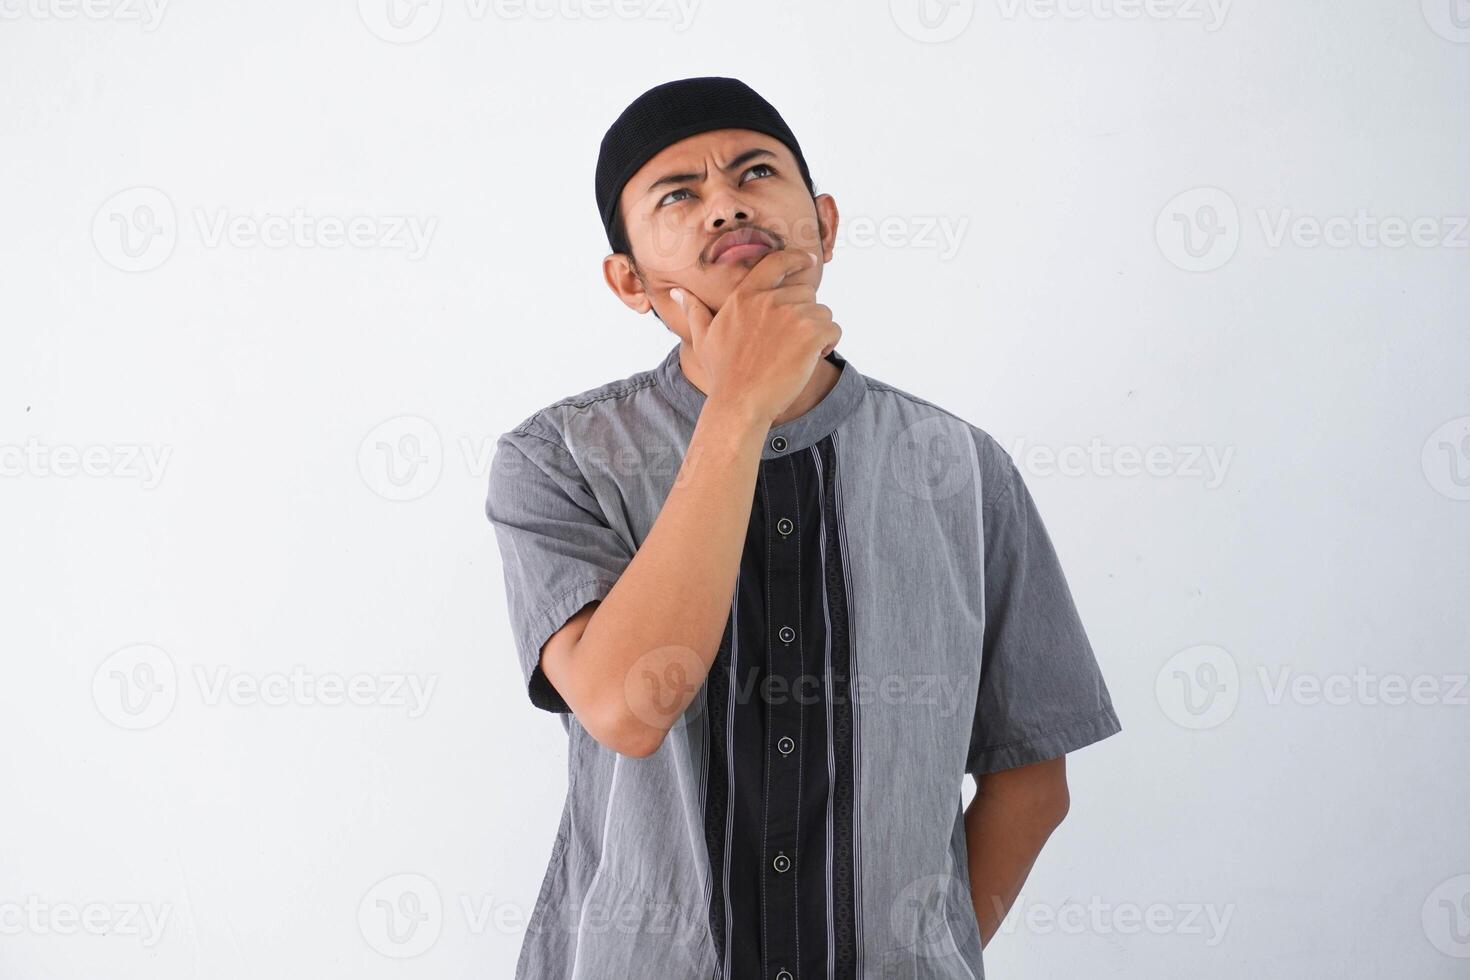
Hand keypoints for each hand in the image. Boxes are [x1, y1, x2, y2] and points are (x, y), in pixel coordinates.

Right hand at [669, 249, 841, 425]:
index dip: (795, 259)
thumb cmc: (723, 374)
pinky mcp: (810, 334)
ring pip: (821, 312)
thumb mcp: (703, 338)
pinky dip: (828, 344)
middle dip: (805, 314)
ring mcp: (791, 315)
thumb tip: (677, 292)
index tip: (806, 261)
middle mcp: (769, 300)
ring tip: (797, 353)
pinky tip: (810, 359)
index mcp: (745, 296)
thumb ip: (694, 311)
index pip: (776, 262)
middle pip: (806, 292)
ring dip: (816, 331)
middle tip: (790, 341)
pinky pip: (833, 329)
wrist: (741, 402)